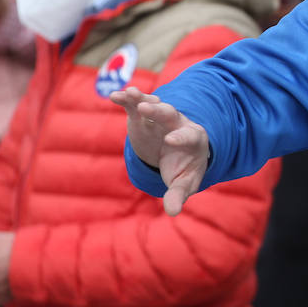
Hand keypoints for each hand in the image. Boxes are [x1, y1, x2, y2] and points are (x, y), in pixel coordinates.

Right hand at [110, 86, 209, 215]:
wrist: (175, 153)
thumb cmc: (182, 168)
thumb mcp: (183, 183)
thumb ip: (178, 195)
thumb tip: (172, 212)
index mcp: (193, 138)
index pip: (189, 135)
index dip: (181, 137)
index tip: (170, 140)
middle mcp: (178, 123)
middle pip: (171, 114)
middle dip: (160, 111)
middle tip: (147, 107)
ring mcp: (160, 117)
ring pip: (153, 105)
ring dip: (142, 99)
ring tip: (130, 94)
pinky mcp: (142, 116)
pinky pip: (135, 104)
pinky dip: (126, 99)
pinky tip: (114, 96)